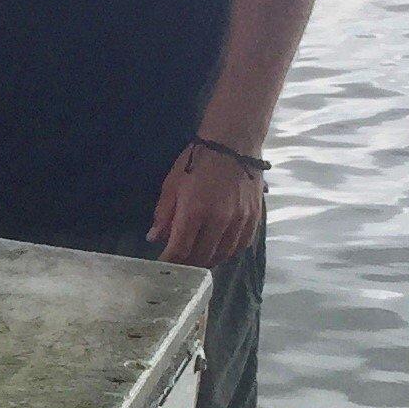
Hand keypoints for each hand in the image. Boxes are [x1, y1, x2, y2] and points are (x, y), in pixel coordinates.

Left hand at [150, 141, 261, 267]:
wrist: (233, 143)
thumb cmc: (197, 160)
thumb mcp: (172, 184)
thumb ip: (163, 214)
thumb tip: (154, 238)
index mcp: (194, 211)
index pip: (180, 249)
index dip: (170, 261)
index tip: (163, 264)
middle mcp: (219, 220)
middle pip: (202, 256)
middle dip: (187, 263)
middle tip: (179, 263)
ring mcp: (239, 220)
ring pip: (223, 254)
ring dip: (209, 260)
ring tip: (198, 259)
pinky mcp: (254, 217)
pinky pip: (241, 245)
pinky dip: (228, 252)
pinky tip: (219, 249)